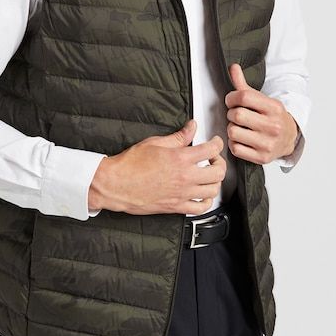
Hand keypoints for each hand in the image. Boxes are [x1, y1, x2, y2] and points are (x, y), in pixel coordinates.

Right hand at [88, 120, 226, 214]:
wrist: (116, 184)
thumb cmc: (131, 164)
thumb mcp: (155, 143)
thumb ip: (178, 136)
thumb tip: (191, 127)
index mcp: (180, 159)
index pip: (211, 149)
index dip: (217, 143)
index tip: (215, 142)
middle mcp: (184, 177)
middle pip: (218, 172)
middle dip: (219, 163)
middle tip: (213, 159)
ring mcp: (182, 194)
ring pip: (213, 190)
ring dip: (215, 181)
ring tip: (208, 175)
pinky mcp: (176, 207)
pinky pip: (200, 208)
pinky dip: (206, 201)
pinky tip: (202, 194)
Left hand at [224, 63, 298, 164]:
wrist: (289, 139)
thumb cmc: (272, 117)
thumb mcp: (262, 99)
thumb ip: (244, 85)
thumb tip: (232, 67)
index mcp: (274, 107)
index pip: (243, 97)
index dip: (231, 98)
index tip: (232, 101)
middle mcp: (273, 126)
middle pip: (236, 115)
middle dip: (231, 113)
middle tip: (235, 114)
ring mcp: (268, 143)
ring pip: (233, 132)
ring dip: (231, 128)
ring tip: (239, 127)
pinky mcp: (262, 157)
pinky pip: (235, 148)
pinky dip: (234, 143)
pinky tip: (241, 139)